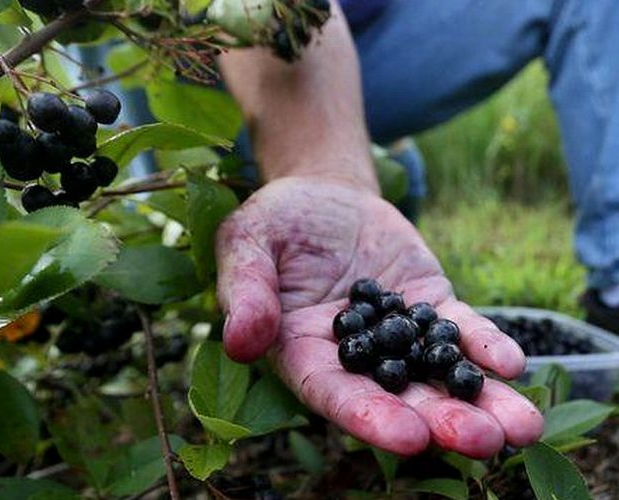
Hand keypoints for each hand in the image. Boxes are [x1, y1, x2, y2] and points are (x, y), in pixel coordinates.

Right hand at [215, 175, 542, 456]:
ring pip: (437, 373)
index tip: (410, 437)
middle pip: (397, 396)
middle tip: (484, 441)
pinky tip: (512, 363)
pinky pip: (458, 329)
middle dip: (440, 420)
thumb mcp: (245, 243)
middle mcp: (353, 355)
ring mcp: (396, 333)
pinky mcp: (427, 304)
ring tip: (521, 425)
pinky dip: (485, 347)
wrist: (320, 194)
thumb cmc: (273, 222)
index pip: (335, 393)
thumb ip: (246, 290)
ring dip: (478, 400)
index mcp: (302, 351)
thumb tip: (242, 342)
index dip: (370, 416)